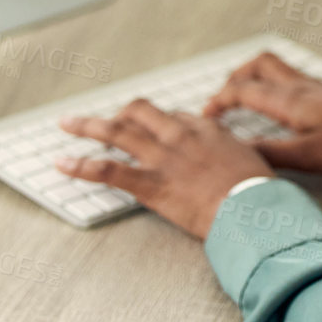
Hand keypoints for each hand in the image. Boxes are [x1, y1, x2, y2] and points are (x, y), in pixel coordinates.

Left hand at [56, 98, 272, 239]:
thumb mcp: (252, 161)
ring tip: (67, 123)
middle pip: (139, 112)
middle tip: (102, 120)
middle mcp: (179, 135)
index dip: (157, 122)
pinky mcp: (150, 183)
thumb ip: (236, 154)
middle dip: (118, 113)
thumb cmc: (258, 191)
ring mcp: (162, 158)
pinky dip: (81, 166)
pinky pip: (107, 170)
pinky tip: (62, 164)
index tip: (150, 129)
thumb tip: (236, 159)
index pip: (172, 115)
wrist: (252, 209)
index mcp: (205, 129)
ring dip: (87, 126)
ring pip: (116, 132)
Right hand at [203, 52, 321, 173]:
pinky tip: (282, 105)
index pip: (240, 90)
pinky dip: (275, 83)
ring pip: (276, 67)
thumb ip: (268, 154)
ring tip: (245, 98)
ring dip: (254, 76)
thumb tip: (234, 154)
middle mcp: (298, 85)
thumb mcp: (307, 156)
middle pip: (257, 65)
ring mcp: (316, 86)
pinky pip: (292, 76)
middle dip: (233, 79)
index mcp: (287, 99)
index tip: (203, 119)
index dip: (217, 102)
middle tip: (221, 102)